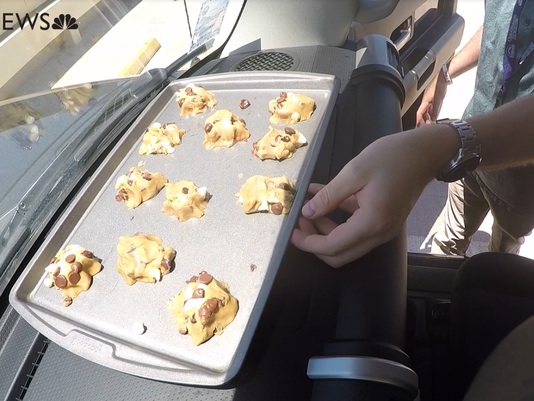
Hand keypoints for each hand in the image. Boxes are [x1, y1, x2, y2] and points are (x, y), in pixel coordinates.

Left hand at [291, 131, 437, 266]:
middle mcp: (379, 233)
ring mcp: (383, 230)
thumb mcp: (355, 171)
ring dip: (325, 231)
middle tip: (300, 220)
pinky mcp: (384, 221)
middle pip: (340, 255)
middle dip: (315, 241)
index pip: (332, 247)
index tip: (291, 231)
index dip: (308, 243)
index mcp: (371, 222)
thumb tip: (307, 212)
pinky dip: (338, 220)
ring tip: (308, 209)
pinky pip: (356, 229)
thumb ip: (329, 195)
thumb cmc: (393, 156)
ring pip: (347, 245)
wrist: (426, 152)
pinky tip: (323, 199)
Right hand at [415, 73, 447, 125]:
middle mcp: (426, 100)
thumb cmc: (439, 85)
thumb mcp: (438, 101)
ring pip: (428, 109)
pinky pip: (432, 105)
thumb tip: (433, 118)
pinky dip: (433, 110)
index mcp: (424, 102)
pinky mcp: (434, 96)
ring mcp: (430, 98)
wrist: (443, 77)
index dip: (417, 120)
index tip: (416, 126)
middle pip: (423, 112)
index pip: (419, 113)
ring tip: (432, 120)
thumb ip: (435, 110)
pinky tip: (436, 112)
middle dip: (424, 119)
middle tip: (427, 124)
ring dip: (429, 115)